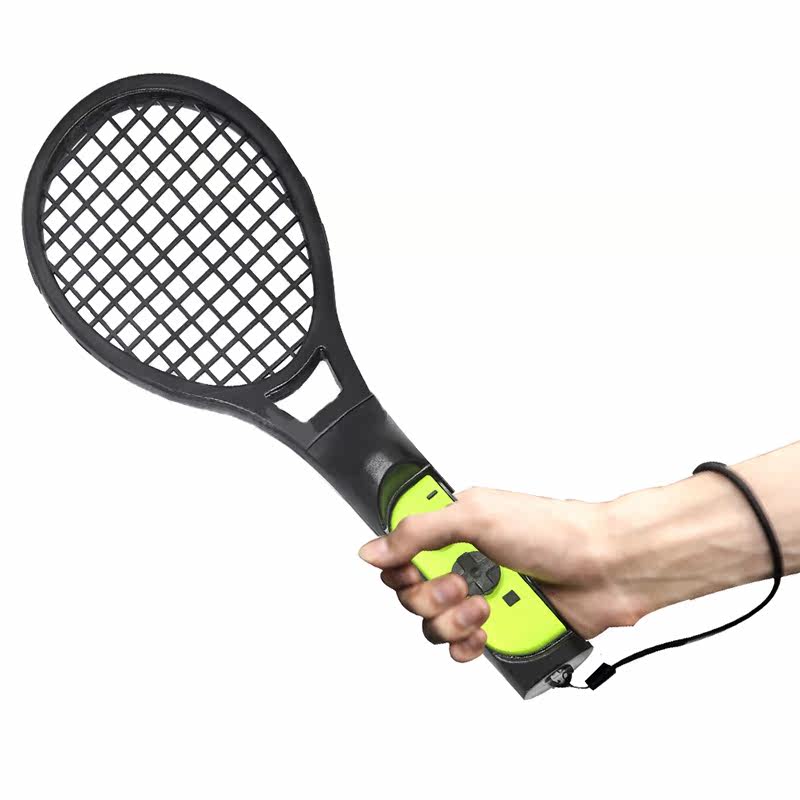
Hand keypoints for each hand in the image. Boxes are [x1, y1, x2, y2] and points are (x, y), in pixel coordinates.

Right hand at [358, 487, 641, 662]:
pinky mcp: (500, 627)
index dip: (398, 565)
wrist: (607, 567)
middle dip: (430, 594)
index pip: (400, 551)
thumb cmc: (554, 530)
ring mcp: (480, 595)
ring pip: (433, 625)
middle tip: (460, 584)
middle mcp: (462, 561)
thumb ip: (418, 531)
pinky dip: (469, 644)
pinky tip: (486, 631)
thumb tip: (373, 549)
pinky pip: (462, 648)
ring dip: (454, 620)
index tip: (412, 567)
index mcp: (453, 527)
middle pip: (410, 593)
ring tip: (485, 606)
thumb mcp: (477, 517)